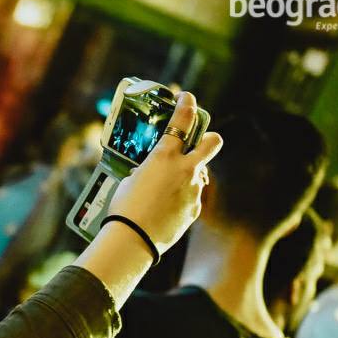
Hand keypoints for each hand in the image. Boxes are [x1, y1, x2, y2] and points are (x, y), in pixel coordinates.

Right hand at [106, 92, 222, 252]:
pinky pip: (193, 197)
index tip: (187, 99)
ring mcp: (194, 190)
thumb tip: (154, 169)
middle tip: (200, 142)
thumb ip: (150, 168)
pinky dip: (183, 198)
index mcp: (165, 155)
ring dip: (189, 176)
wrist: (133, 238)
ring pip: (200, 174)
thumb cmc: (125, 207)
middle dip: (209, 138)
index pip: (183, 120)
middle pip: (213, 142)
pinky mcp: (195, 209)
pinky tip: (166, 207)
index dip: (187, 105)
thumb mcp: (131, 177)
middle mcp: (186, 169)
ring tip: (168, 189)